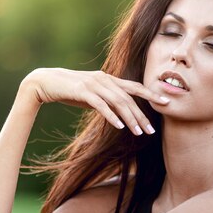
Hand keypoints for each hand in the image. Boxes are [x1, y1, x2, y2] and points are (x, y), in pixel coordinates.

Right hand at [20, 69, 168, 134]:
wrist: (45, 82)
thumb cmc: (70, 89)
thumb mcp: (93, 94)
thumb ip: (107, 99)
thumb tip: (119, 111)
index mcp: (109, 79)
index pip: (135, 86)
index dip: (151, 94)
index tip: (166, 102)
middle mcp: (104, 79)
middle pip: (129, 98)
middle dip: (141, 115)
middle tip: (151, 131)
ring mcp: (94, 84)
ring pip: (118, 102)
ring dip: (130, 118)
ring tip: (138, 132)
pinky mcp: (83, 91)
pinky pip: (101, 105)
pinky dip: (111, 116)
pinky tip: (120, 126)